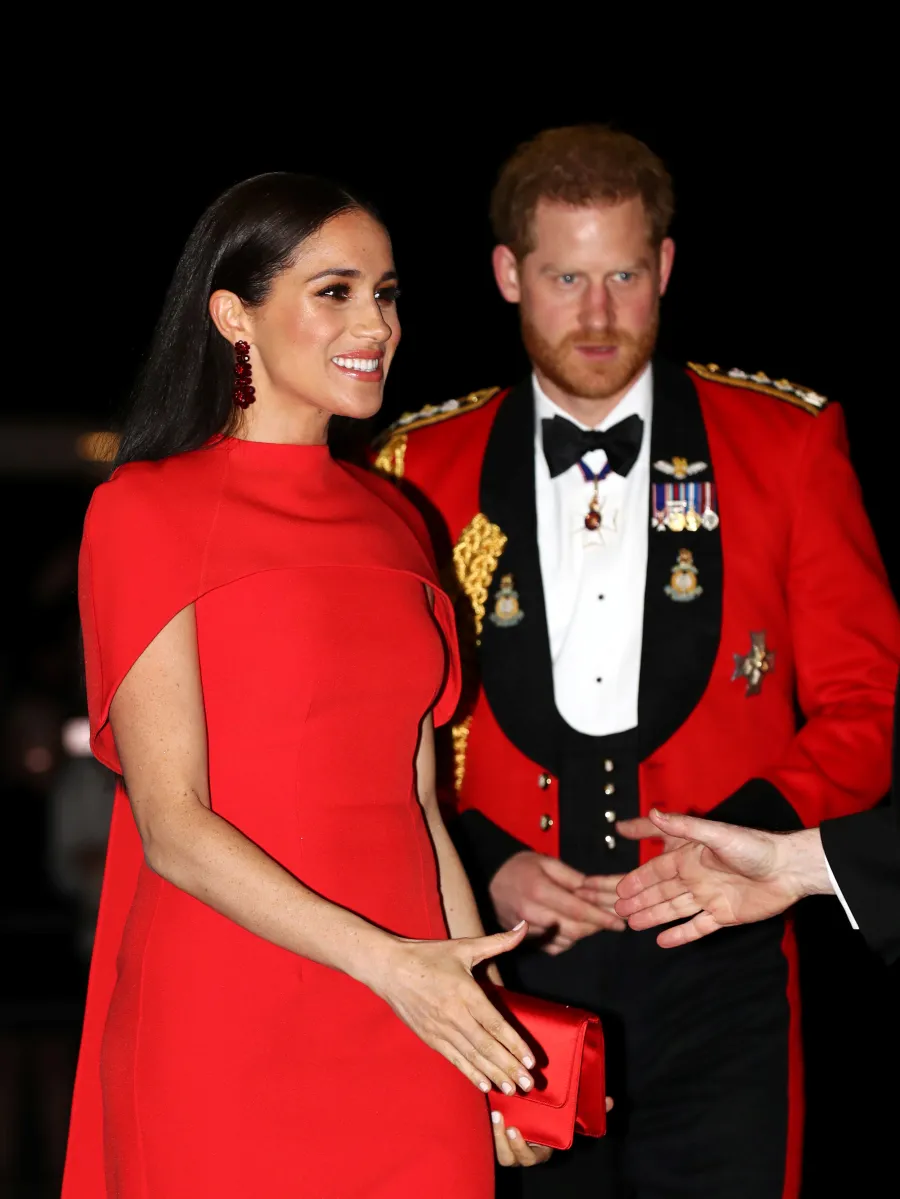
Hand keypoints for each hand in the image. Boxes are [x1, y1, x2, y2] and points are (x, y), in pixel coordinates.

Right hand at [364, 922, 537, 1094]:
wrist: (389, 968)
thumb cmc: (428, 956)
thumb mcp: (464, 947)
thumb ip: (497, 941)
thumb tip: (524, 927)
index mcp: (465, 992)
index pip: (494, 1024)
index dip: (513, 1044)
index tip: (530, 1060)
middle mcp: (454, 1015)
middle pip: (486, 1046)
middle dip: (510, 1067)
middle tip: (530, 1084)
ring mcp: (440, 1029)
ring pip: (472, 1057)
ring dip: (494, 1074)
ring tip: (514, 1090)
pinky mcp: (430, 1038)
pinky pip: (454, 1059)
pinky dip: (471, 1073)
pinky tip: (485, 1086)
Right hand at [490, 852, 625, 955]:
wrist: (489, 882)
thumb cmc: (520, 868)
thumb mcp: (545, 861)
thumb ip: (570, 876)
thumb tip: (594, 890)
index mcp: (539, 891)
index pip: (577, 910)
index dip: (601, 917)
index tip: (619, 922)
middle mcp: (532, 914)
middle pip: (574, 929)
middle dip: (596, 927)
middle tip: (612, 921)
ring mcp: (528, 931)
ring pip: (566, 940)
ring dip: (584, 933)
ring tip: (594, 921)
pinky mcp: (526, 941)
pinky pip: (555, 947)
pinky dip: (569, 940)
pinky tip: (572, 927)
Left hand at [491, 1096, 614, 1165]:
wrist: (536, 1106)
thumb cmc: (558, 1115)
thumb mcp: (572, 1112)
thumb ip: (589, 1109)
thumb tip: (610, 1101)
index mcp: (542, 1149)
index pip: (531, 1157)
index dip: (521, 1147)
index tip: (515, 1129)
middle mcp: (524, 1151)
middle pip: (510, 1158)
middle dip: (503, 1142)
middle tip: (500, 1119)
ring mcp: (509, 1145)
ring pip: (498, 1152)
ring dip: (493, 1135)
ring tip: (492, 1113)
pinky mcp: (498, 1135)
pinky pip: (487, 1139)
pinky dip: (485, 1128)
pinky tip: (485, 1106)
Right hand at [615, 810, 824, 945]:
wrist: (789, 870)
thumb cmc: (754, 847)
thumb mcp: (716, 834)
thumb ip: (683, 827)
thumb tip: (653, 812)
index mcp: (691, 858)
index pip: (656, 870)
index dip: (636, 879)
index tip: (617, 889)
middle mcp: (696, 878)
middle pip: (661, 891)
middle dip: (639, 900)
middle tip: (617, 909)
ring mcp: (709, 898)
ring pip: (674, 909)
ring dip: (653, 916)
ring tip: (631, 924)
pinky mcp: (724, 915)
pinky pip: (697, 927)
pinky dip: (680, 934)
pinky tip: (662, 940)